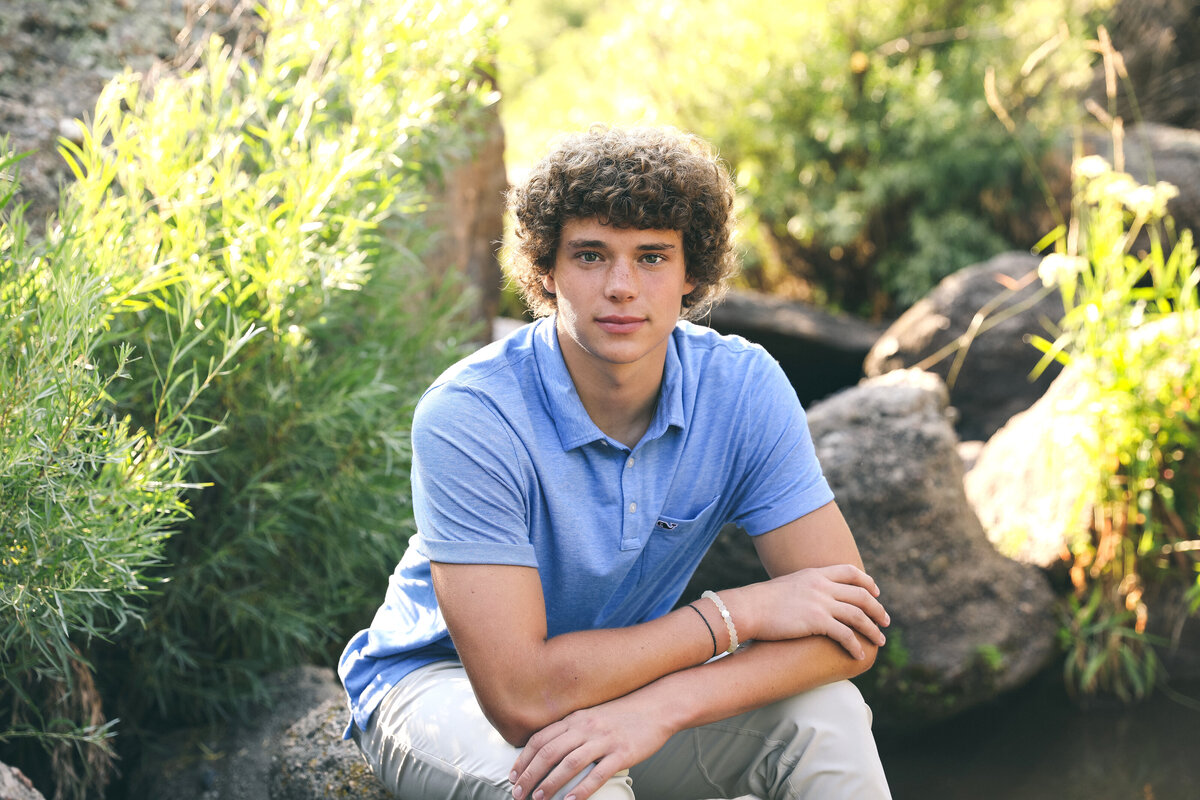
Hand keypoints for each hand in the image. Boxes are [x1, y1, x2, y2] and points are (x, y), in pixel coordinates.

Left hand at [508, 694, 670, 799]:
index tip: (513, 776)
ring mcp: (604, 740)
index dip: (523, 758)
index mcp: (576, 718)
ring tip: (538, 799)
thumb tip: (549, 748)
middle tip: (518, 793)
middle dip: (529, 775)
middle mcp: (586, 727)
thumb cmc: (624, 713)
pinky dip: (581, 790)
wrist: (657, 705)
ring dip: (550, 783)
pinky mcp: (622, 753)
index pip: (541, 738)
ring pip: (569, 764)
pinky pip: (598, 774)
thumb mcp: (593, 715)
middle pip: (549, 752)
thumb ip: (572, 729)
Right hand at [735, 564, 889, 658]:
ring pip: (858, 615)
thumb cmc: (760, 602)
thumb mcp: (787, 586)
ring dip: (873, 630)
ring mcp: (820, 603)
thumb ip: (803, 589)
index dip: (867, 582)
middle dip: (877, 609)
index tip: (875, 593)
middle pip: (861, 595)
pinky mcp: (817, 621)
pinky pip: (845, 634)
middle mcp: (822, 586)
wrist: (748, 608)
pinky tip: (859, 654)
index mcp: (815, 574)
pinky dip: (855, 645)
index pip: (850, 572)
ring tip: (880, 641)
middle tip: (886, 621)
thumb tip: (807, 599)